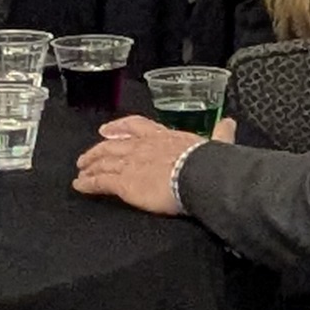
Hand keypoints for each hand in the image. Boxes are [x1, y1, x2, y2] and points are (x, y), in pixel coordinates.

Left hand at [72, 114, 208, 216]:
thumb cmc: (207, 161)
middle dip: (97, 150)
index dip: (119, 128)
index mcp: (162, 136)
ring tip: (80, 172)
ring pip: (103, 162)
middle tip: (85, 157)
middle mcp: (142, 146)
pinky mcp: (124, 182)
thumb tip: (230, 122)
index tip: (107, 130)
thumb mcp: (214, 143)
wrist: (198, 175)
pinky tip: (79, 186)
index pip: (136, 126)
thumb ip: (220, 134)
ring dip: (89, 166)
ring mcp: (130, 163)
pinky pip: (100, 181)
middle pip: (112, 145)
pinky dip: (88, 183)